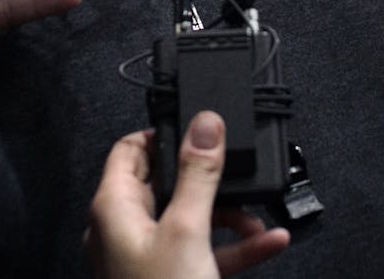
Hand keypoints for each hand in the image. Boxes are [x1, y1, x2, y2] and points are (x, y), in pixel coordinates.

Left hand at [85, 111, 290, 278]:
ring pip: (190, 219)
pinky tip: (269, 242)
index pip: (130, 149)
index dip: (165, 134)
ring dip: (228, 214)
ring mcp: (147, 259)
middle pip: (166, 183)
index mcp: (115, 209)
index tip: (203, 130)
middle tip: (239, 175)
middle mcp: (125, 230)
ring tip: (260, 215)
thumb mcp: (188, 230)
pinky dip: (234, 246)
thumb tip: (205, 124)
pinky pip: (204, 252)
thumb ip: (198, 174)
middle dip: (209, 180)